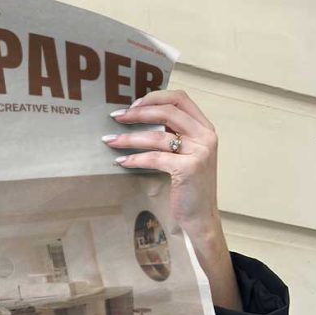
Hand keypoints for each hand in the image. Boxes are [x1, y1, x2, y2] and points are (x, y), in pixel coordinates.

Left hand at [101, 88, 239, 311]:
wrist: (202, 218)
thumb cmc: (189, 187)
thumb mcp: (187, 154)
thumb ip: (175, 135)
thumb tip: (141, 116)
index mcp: (206, 128)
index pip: (181, 98)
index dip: (155, 96)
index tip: (133, 104)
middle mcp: (206, 136)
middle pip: (167, 111)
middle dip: (138, 112)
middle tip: (116, 116)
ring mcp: (199, 152)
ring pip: (157, 136)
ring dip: (129, 137)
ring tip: (109, 140)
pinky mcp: (188, 169)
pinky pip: (154, 158)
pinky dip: (134, 158)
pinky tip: (120, 161)